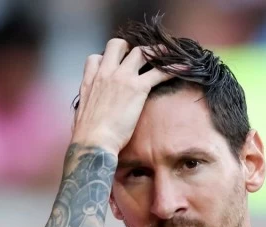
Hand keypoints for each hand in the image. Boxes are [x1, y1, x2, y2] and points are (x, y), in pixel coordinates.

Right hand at [71, 39, 175, 153]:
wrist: (93, 142)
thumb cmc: (87, 136)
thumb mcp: (81, 114)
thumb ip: (88, 105)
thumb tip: (92, 114)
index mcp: (90, 80)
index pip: (96, 58)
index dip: (107, 60)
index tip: (117, 66)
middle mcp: (105, 73)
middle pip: (118, 45)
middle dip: (131, 47)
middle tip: (144, 55)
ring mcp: (121, 78)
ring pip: (140, 52)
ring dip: (156, 51)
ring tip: (168, 52)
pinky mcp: (137, 88)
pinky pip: (158, 72)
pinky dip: (173, 68)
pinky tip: (184, 67)